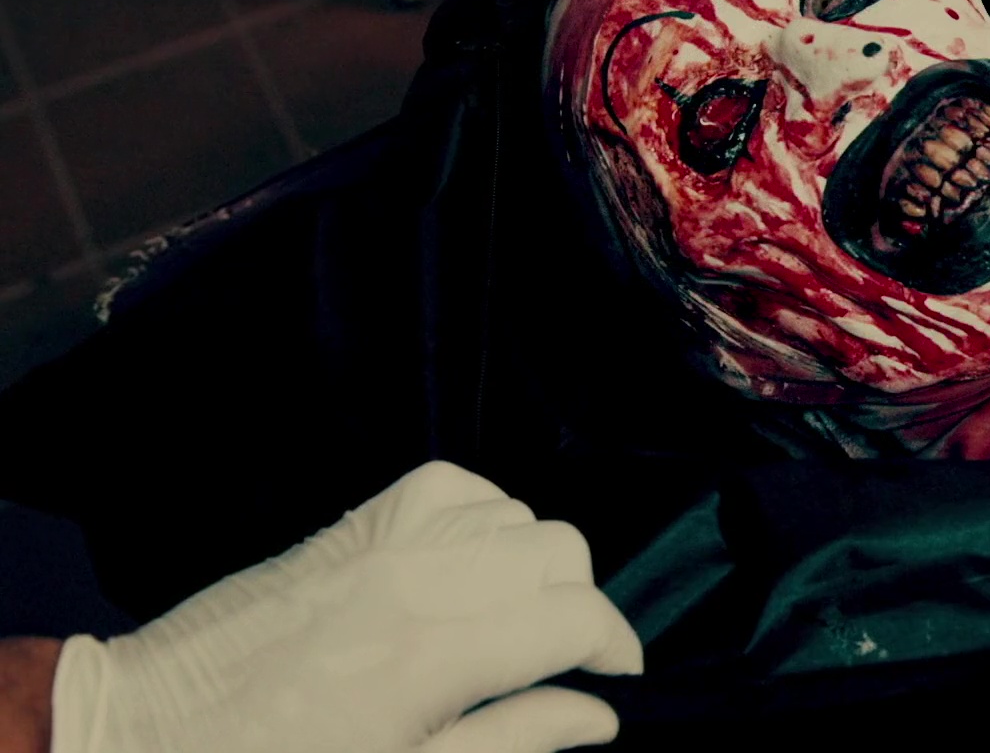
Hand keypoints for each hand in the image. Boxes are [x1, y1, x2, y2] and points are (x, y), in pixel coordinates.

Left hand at [52, 461, 643, 752]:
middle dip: (578, 603)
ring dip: (533, 562)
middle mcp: (417, 578)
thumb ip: (511, 741)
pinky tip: (471, 564)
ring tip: (511, 619)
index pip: (573, 617)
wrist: (148, 730)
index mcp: (434, 655)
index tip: (616, 673)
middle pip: (559, 550)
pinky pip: (453, 486)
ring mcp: (383, 540)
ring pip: (515, 514)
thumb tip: (596, 718)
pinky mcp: (354, 525)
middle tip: (559, 657)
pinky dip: (483, 516)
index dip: (615, 645)